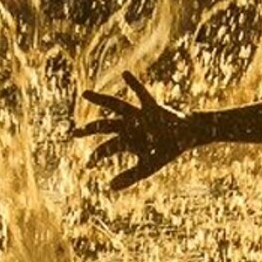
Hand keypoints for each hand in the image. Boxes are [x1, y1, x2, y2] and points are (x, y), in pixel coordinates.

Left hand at [74, 72, 200, 191]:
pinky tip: (125, 74)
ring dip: (100, 100)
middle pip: (105, 125)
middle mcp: (129, 126)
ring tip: (83, 94)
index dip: (97, 157)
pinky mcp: (151, 107)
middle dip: (90, 129)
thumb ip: (130, 177)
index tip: (88, 166)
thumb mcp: (148, 167)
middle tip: (74, 134)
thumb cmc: (166, 151)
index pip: (107, 148)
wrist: (186, 136)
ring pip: (116, 106)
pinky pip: (142, 94)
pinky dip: (134, 84)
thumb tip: (109, 188)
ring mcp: (138, 115)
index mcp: (127, 140)